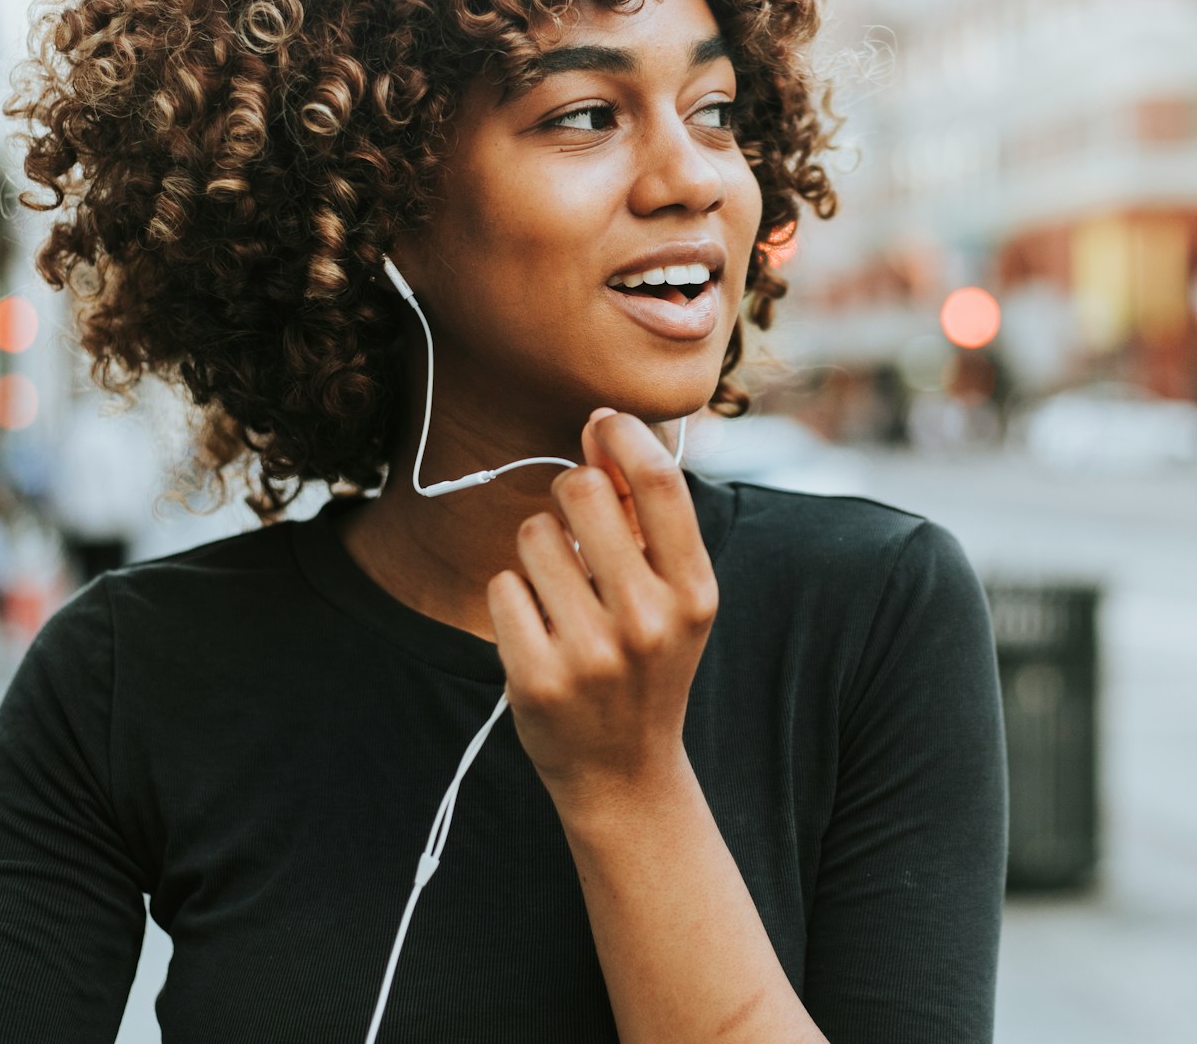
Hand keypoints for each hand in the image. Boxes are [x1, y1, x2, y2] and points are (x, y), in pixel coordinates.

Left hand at [488, 408, 717, 807]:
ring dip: (537, 550)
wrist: (624, 773)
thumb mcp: (671, 594)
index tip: (602, 425)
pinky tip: (538, 629)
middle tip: (576, 527)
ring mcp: (591, 653)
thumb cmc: (647, 660)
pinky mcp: (536, 678)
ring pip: (533, 534)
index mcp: (695, 592)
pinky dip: (512, 596)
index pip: (659, 481)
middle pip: (581, 490)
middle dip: (568, 491)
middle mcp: (648, 620)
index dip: (623, 435)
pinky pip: (502, 585)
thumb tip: (600, 424)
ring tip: (561, 592)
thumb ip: (644, 512)